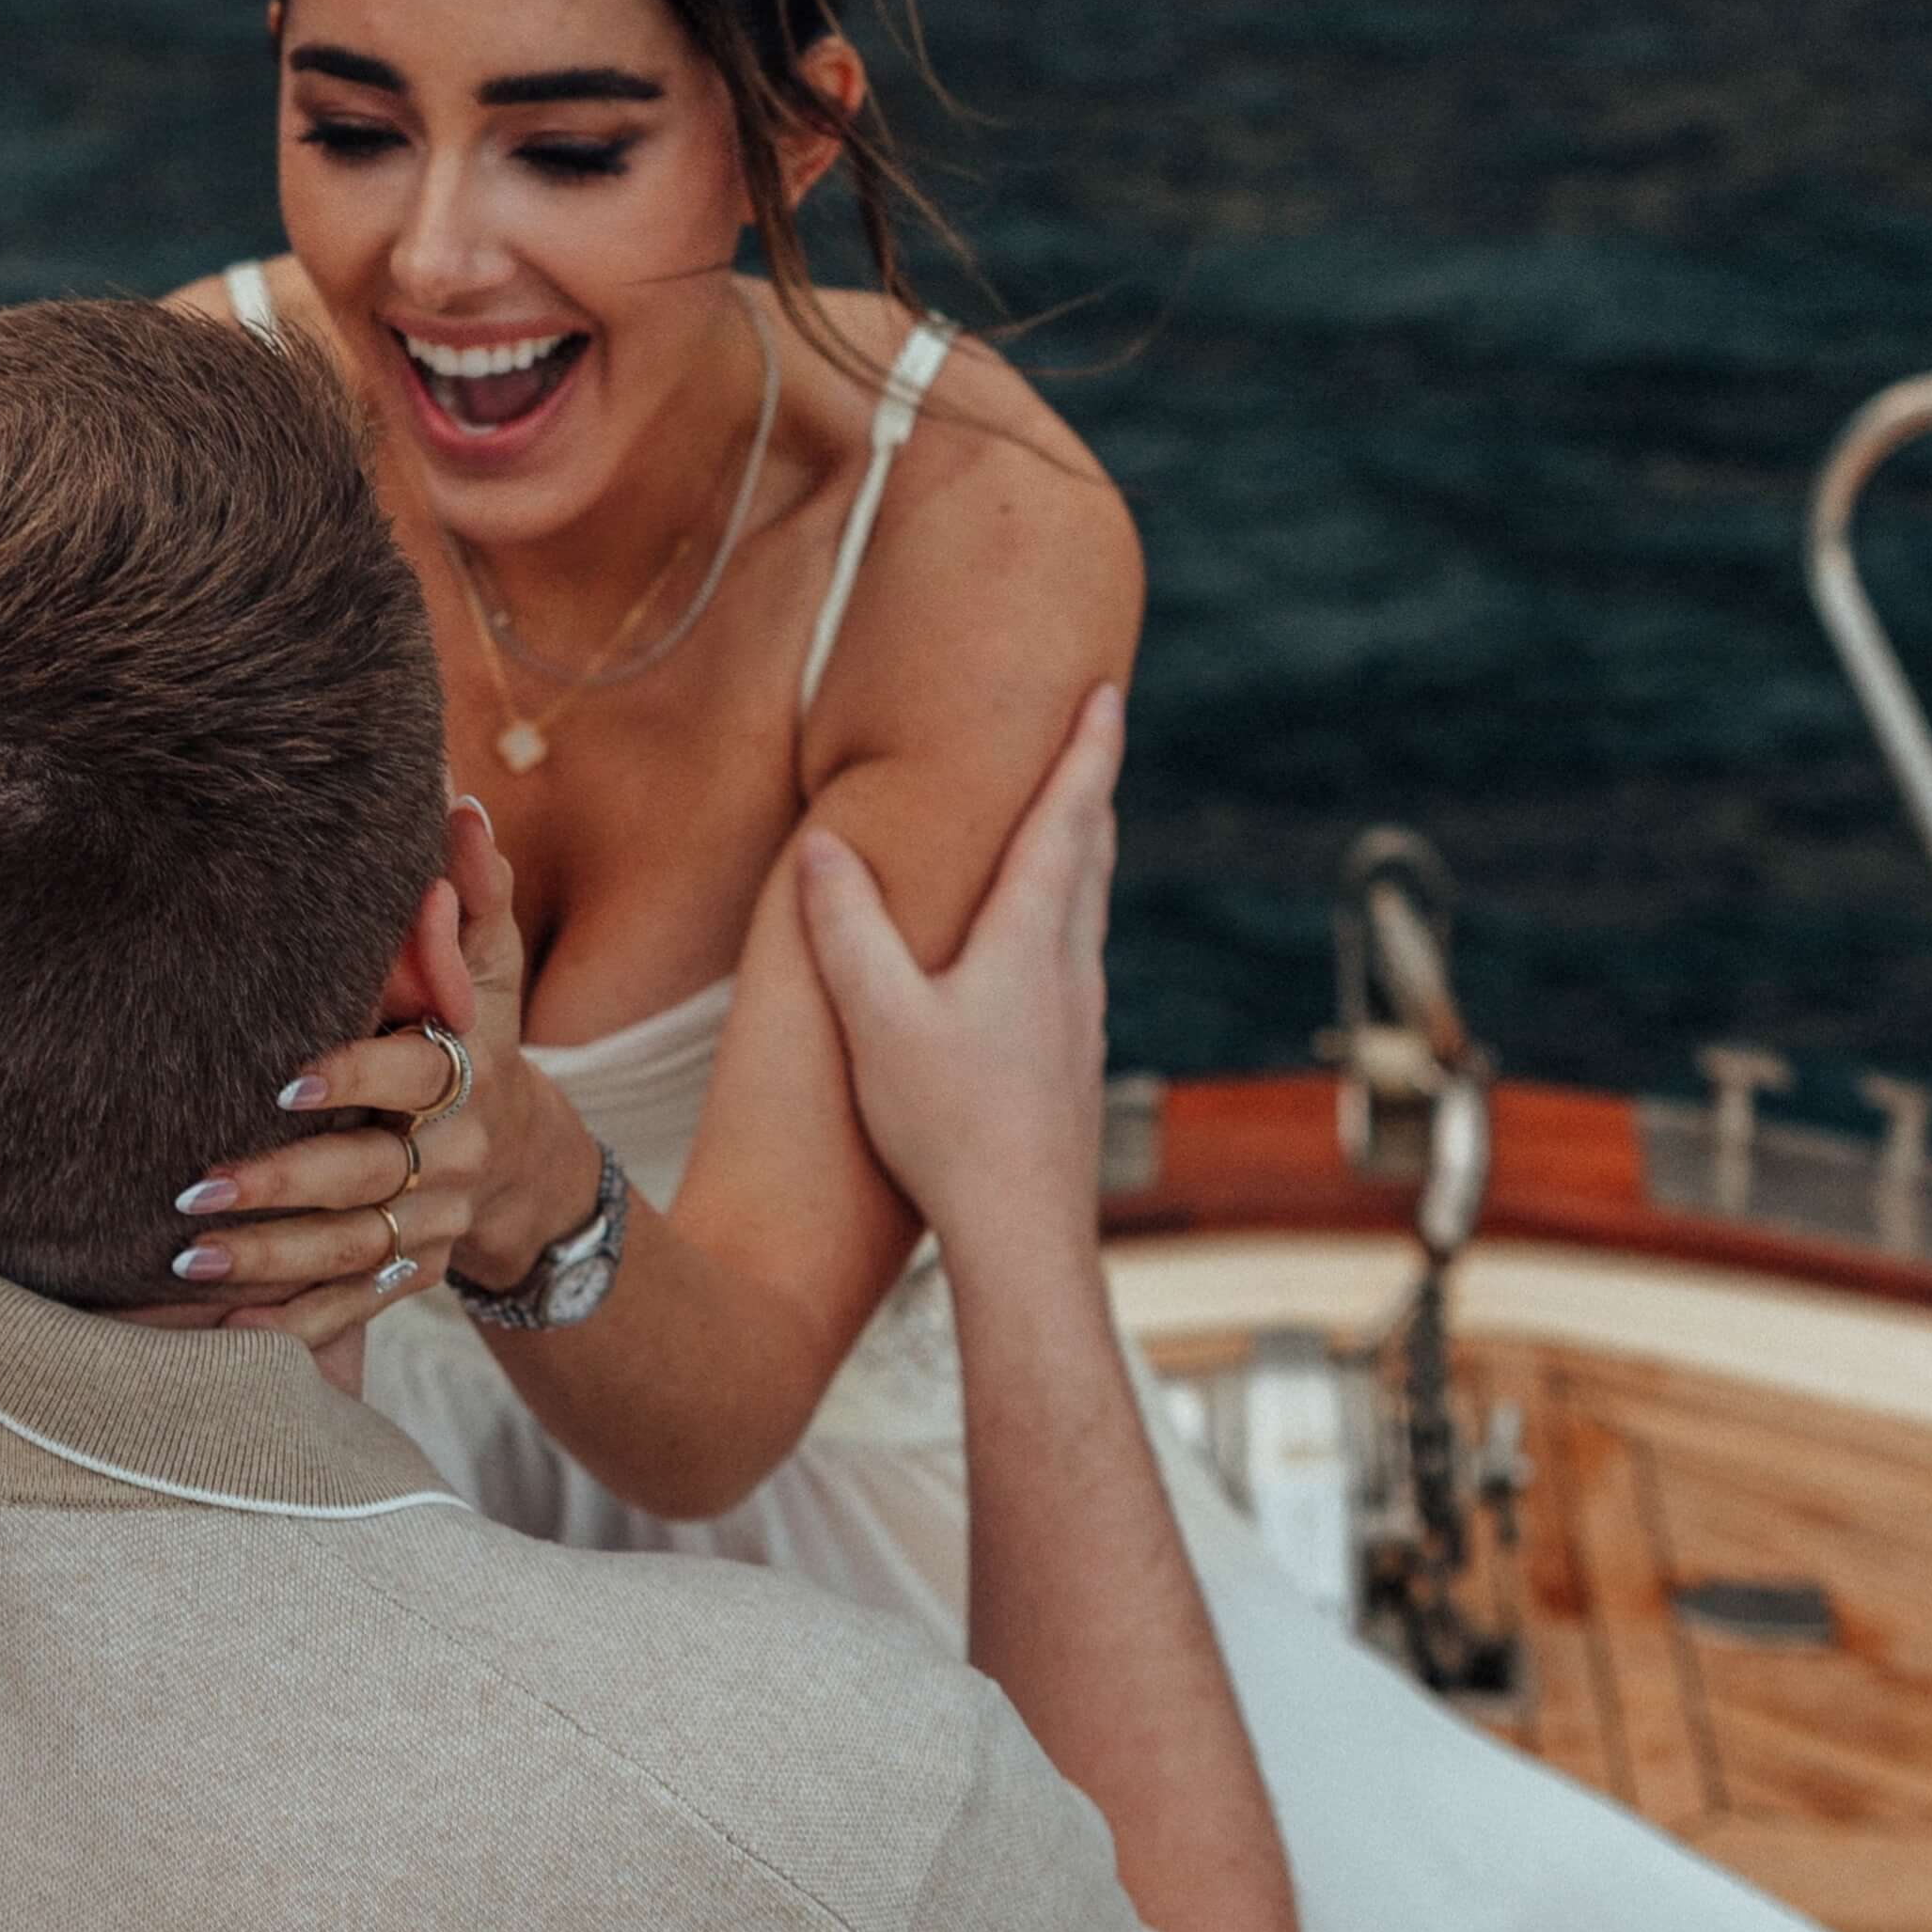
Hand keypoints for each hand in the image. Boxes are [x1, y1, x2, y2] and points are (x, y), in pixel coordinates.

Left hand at [158, 797, 537, 1346]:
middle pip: (366, 1179)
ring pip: (349, 1253)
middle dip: (281, 1186)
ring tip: (183, 1260)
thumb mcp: (491, 967)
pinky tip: (222, 1334)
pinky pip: (350, 1308)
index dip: (353, 1079)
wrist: (523, 1157)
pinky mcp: (409, 1275)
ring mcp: (431, 1227)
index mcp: (465, 1075)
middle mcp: (449, 1159)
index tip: (283, 1079)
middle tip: (193, 1186)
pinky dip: (290, 1328)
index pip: (411, 1078)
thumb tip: (458, 804)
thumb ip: (473, 892)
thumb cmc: (480, 1033)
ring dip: (267, 1264)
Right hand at [795, 685, 1122, 1277]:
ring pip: (1089, 910)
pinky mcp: (1072, 1060)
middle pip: (1091, 855)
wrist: (1024, 1237)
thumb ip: (847, 929)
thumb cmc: (950, 1128)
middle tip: (1093, 734)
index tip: (1108, 694)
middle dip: (1089, 788)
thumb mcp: (879, 1021)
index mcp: (1031, 940)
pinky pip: (1076, 959)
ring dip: (1083, 852)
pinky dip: (1067, 916)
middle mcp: (1070, 968)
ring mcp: (1079, 1017)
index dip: (1087, 752)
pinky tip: (1040, 949)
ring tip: (1072, 823)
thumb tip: (823, 845)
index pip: (1068, 820)